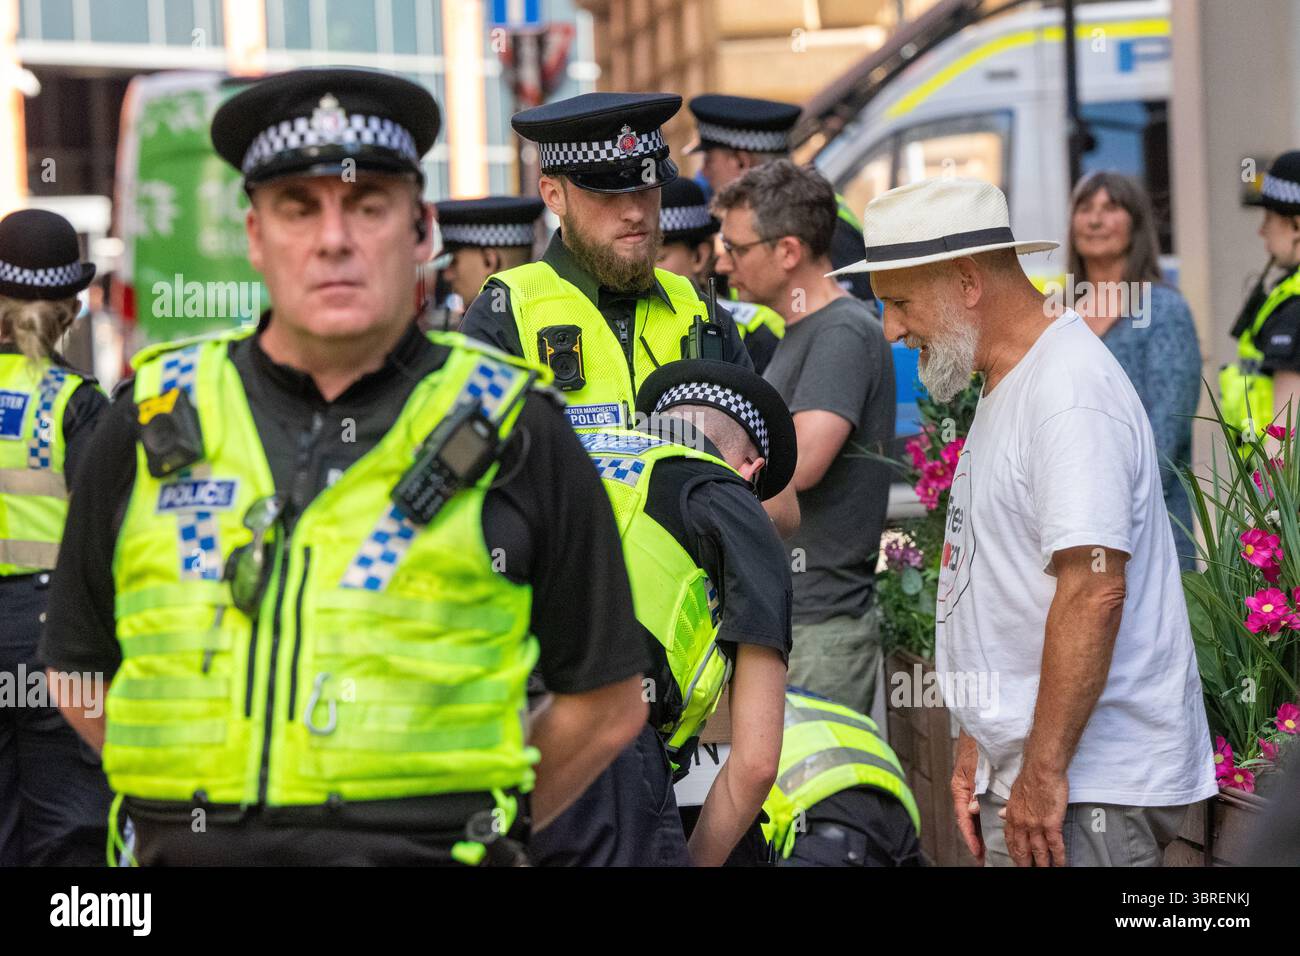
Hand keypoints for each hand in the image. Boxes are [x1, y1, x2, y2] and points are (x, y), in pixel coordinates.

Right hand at [950, 732, 983, 863]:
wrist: (981, 728)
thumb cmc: (974, 746)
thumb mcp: (973, 769)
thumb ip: (973, 790)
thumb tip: (972, 809)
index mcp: (959, 788)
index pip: (963, 819)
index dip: (970, 837)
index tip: (977, 852)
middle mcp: (964, 791)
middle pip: (969, 821)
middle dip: (975, 839)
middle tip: (983, 856)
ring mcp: (972, 789)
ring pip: (975, 816)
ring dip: (980, 831)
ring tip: (988, 848)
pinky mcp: (980, 787)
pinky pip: (981, 807)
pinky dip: (986, 819)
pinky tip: (994, 827)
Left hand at [1000, 762, 1068, 865]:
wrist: (1042, 770)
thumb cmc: (1029, 778)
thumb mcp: (1013, 793)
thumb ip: (1008, 807)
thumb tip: (1000, 815)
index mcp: (1011, 815)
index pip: (1010, 839)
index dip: (1013, 852)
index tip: (1016, 859)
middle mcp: (1022, 823)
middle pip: (1022, 850)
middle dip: (1025, 863)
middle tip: (1027, 870)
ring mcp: (1036, 825)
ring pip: (1039, 852)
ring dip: (1042, 864)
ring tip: (1045, 871)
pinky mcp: (1051, 824)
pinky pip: (1055, 846)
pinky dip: (1058, 857)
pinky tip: (1060, 864)